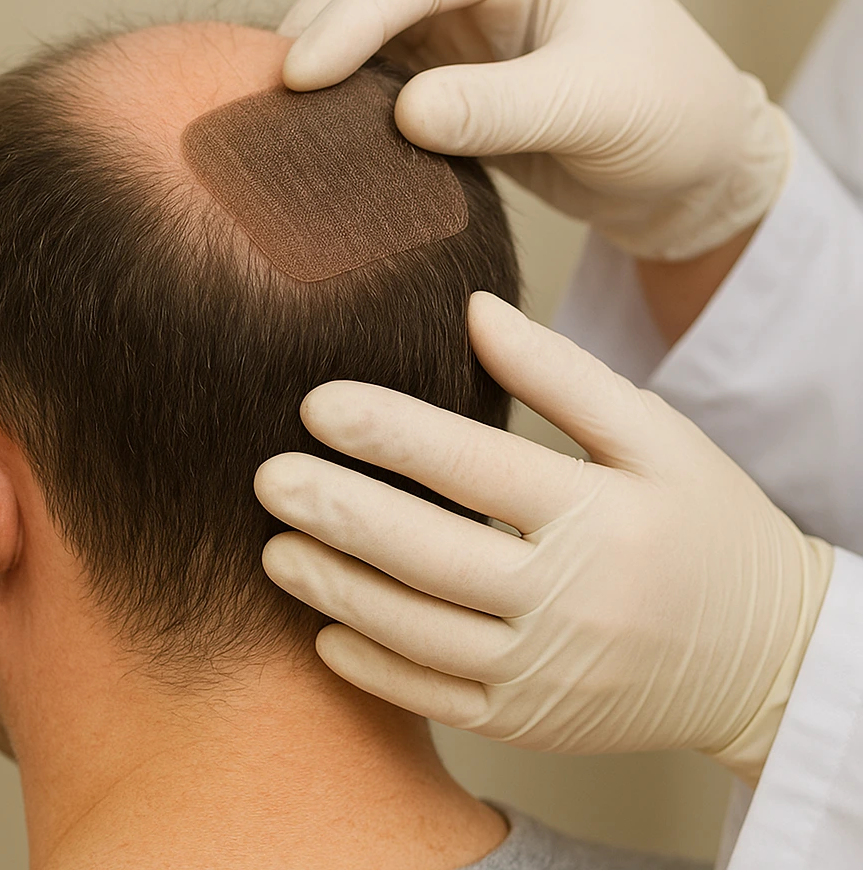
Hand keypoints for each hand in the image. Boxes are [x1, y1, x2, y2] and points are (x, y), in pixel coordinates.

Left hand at [256, 292, 831, 783]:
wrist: (764, 654)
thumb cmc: (706, 526)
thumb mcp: (655, 434)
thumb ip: (562, 374)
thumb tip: (475, 312)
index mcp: (600, 516)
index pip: (474, 467)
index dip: (388, 432)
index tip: (316, 403)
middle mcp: (568, 600)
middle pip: (429, 554)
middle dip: (337, 513)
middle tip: (267, 478)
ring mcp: (545, 671)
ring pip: (418, 633)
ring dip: (337, 591)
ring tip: (274, 549)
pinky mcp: (532, 720)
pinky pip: (436, 702)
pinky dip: (374, 670)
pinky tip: (325, 632)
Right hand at [280, 0, 790, 260]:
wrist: (692, 174)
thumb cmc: (671, 117)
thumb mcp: (590, 106)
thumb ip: (496, 109)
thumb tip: (402, 115)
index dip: (353, 17)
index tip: (299, 73)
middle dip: (323, 32)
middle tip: (261, 90)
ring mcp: (474, 26)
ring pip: (378, 34)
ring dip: (333, 72)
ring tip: (276, 115)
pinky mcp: (463, 78)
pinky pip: (393, 84)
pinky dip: (358, 109)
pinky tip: (326, 136)